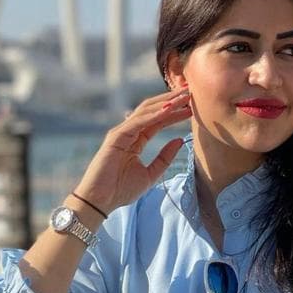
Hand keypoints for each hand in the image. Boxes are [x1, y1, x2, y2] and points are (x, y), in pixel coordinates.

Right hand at [73, 88, 191, 213]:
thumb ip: (165, 158)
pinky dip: (153, 115)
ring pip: (146, 112)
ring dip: (165, 103)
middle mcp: (129, 132)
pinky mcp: (115, 137)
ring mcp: (121, 133)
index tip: (191, 107)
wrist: (100, 201)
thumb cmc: (121, 190)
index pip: (159, 121)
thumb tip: (180, 140)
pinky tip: (168, 110)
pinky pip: (137, 122)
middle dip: (172, 101)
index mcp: (137, 140)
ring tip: (183, 97)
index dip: (175, 113)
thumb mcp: (150, 174)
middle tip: (190, 92)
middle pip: (153, 111)